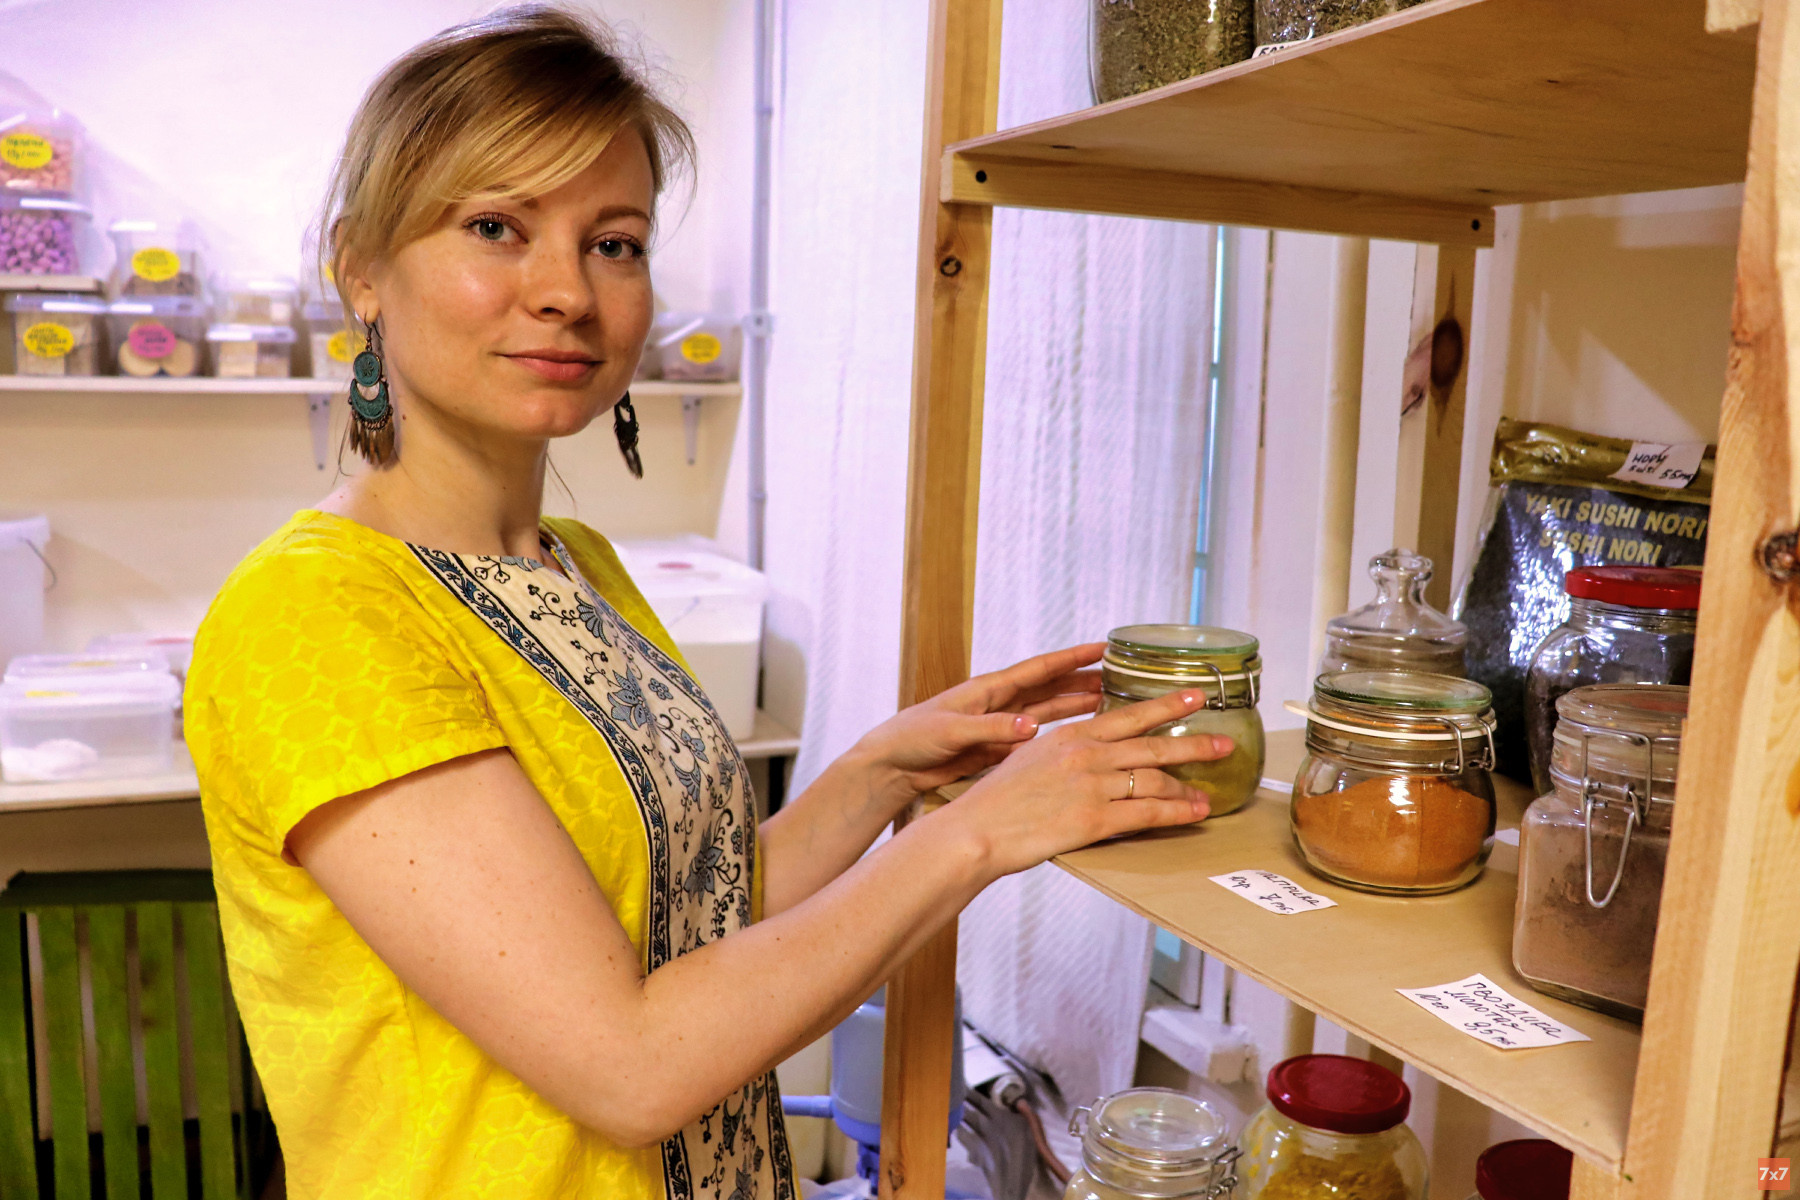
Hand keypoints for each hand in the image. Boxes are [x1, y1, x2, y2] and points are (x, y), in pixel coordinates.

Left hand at [850, 644, 1109, 808]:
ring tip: (1108, 701)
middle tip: (1119, 676)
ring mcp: (999, 725)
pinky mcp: (996, 749)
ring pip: (1047, 711)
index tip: (1103, 647)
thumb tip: (1031, 727)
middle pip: (1050, 687)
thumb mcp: (952, 731)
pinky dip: (1058, 735)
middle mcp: (999, 703)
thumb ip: (992, 729)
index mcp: (988, 689)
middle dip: (1082, 680)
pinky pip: (1036, 738)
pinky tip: (1078, 737)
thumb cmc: (912, 739)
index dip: (1072, 658)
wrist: (890, 765)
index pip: (1039, 669)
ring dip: (1075, 706)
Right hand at [935, 687, 1233, 880]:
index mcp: (1070, 736)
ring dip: (1188, 787)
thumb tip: (1087, 755)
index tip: (1193, 698)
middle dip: (1193, 744)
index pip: (1129, 716)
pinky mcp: (1094, 820)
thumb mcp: (1029, 759)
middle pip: (1152, 745)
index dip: (1166, 708)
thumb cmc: (996, 800)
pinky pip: (1146, 813)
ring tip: (1208, 793)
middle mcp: (1086, 755)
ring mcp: (1092, 787)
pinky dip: (1176, 812)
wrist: (976, 830)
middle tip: (1222, 744)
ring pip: (1155, 780)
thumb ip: (1063, 753)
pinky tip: (1193, 812)